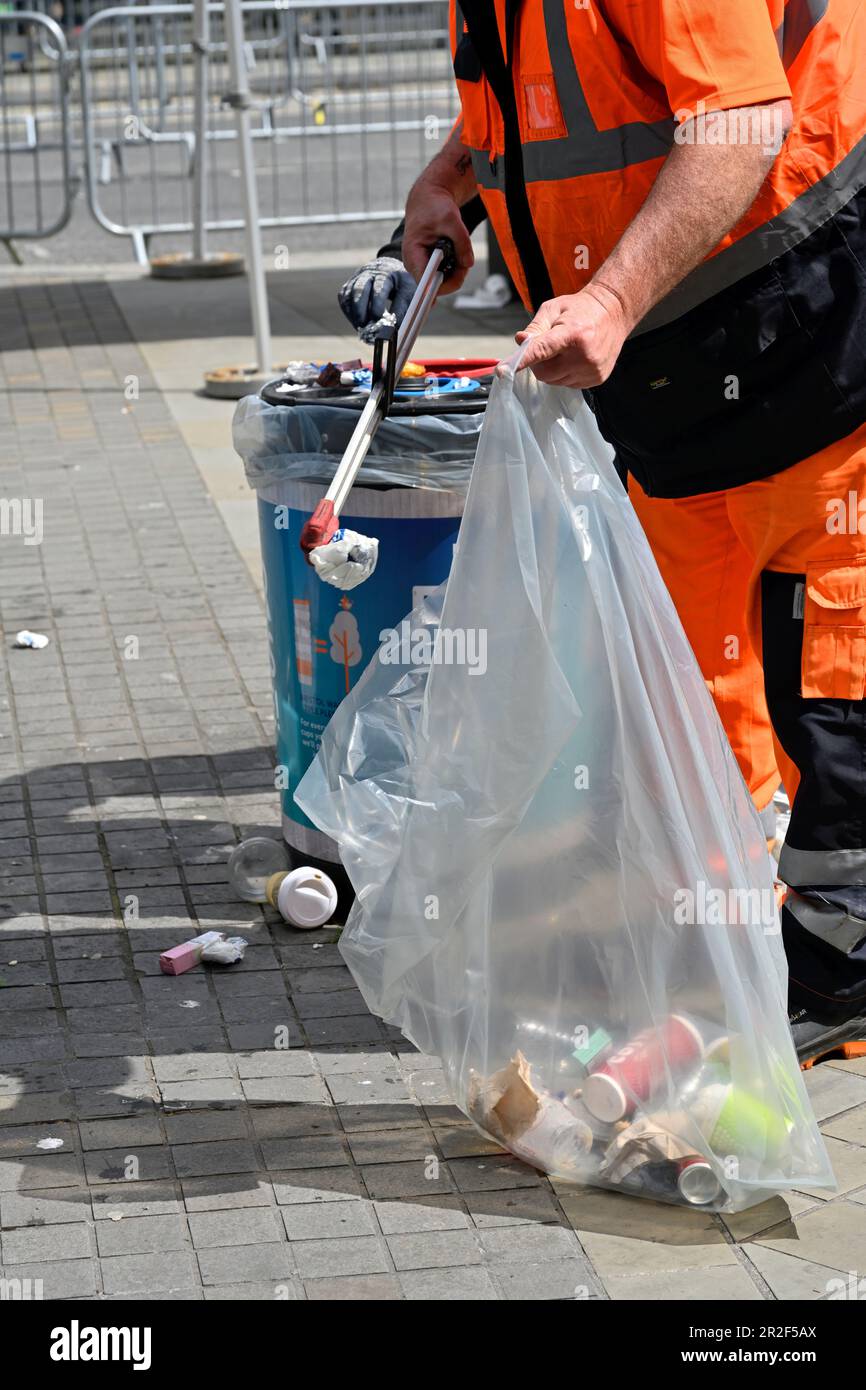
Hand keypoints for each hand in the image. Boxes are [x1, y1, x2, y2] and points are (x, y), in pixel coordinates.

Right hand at [338, 257, 416, 341]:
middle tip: (366, 328)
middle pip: (359, 290)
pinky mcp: (349, 285)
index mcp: (387, 273)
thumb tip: (393, 331)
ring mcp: (357, 278)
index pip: (379, 288)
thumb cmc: (401, 285)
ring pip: (349, 294)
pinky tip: (357, 323)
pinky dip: (348, 312)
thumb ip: (402, 310)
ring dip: (353, 314)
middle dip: (361, 311)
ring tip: (361, 329)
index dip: (377, 305)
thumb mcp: (408, 293)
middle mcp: (369, 273)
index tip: (379, 320)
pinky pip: (344, 299)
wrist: (390, 269)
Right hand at [403, 183, 473, 295]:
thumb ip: (462, 242)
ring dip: (456, 272)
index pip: (424, 282)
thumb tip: (468, 263)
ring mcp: (420, 267)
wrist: (428, 201)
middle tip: (466, 260)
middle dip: (454, 276)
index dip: (440, 285)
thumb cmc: (434, 207)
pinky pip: (443, 275)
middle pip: (435, 286)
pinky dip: (453, 268)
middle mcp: (414, 265)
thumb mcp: (451, 219)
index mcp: (413, 254)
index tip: (456, 279)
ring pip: (441, 282)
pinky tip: (457, 255)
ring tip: (461, 252)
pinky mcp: (427, 266)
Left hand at [515, 284, 631, 386]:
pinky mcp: (597, 379)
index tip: (504, 370)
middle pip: (543, 373)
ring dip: (552, 369)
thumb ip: (535, 327)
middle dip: (539, 363)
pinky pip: (568, 384)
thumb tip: (519, 341)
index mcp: (572, 334)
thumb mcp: (554, 309)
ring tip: (566, 350)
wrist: (614, 312)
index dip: (522, 361)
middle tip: (548, 347)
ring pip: (554, 381)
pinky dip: (565, 374)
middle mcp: (584, 355)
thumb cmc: (580, 309)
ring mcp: (592, 370)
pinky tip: (575, 358)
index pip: (541, 351)